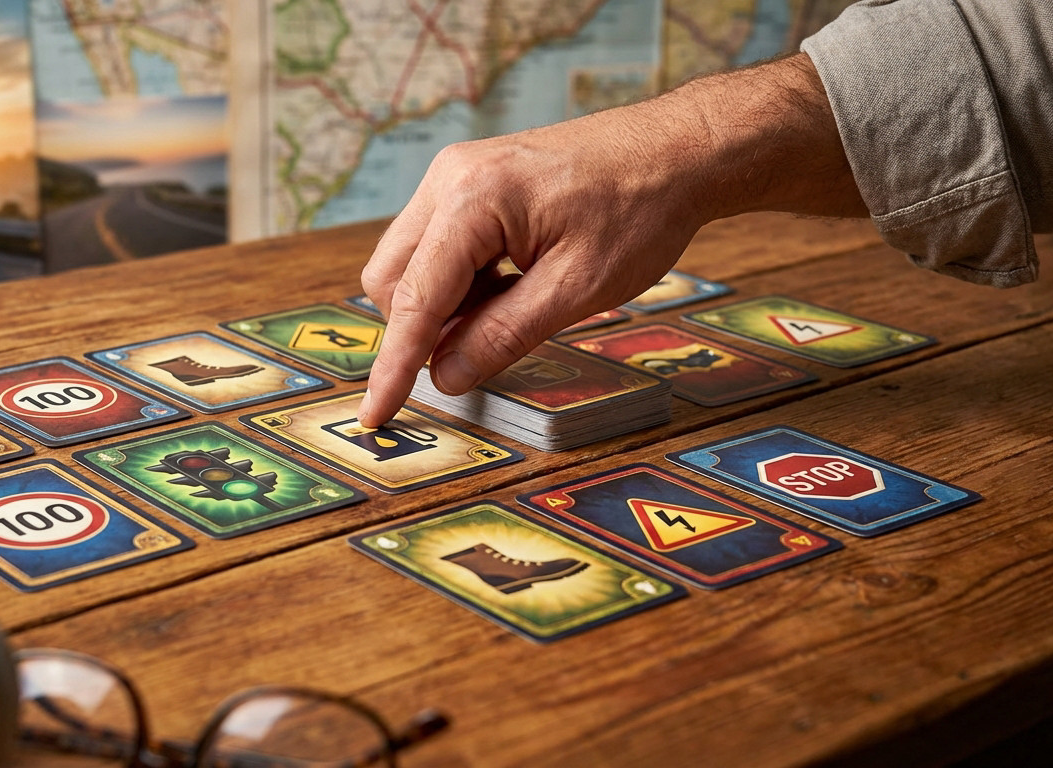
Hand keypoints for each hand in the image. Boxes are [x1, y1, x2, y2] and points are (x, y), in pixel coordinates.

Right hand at [357, 101, 710, 426]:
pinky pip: (436, 244)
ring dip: (444, 304)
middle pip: (391, 280)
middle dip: (421, 328)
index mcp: (472, 200)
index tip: (376, 416)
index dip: (395, 366)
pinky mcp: (468, 181)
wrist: (677, 149)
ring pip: (409, 263)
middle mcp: (449, 178)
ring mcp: (455, 174)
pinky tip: (512, 284)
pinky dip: (459, 280)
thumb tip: (446, 376)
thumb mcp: (577, 289)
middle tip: (484, 347)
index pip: (414, 300)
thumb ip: (503, 336)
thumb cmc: (639, 209)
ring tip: (517, 304)